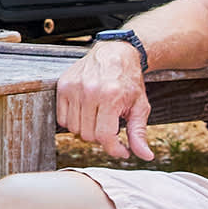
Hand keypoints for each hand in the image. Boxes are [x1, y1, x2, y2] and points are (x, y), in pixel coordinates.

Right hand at [57, 39, 154, 163]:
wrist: (115, 52)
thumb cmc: (128, 79)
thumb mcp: (140, 106)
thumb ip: (139, 133)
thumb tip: (145, 156)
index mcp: (111, 96)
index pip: (105, 136)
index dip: (115, 149)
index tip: (122, 150)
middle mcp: (90, 91)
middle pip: (88, 135)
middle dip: (102, 138)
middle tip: (110, 129)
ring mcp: (74, 87)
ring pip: (74, 129)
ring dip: (87, 130)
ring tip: (98, 120)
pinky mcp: (63, 85)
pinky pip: (62, 118)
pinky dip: (73, 122)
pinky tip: (86, 114)